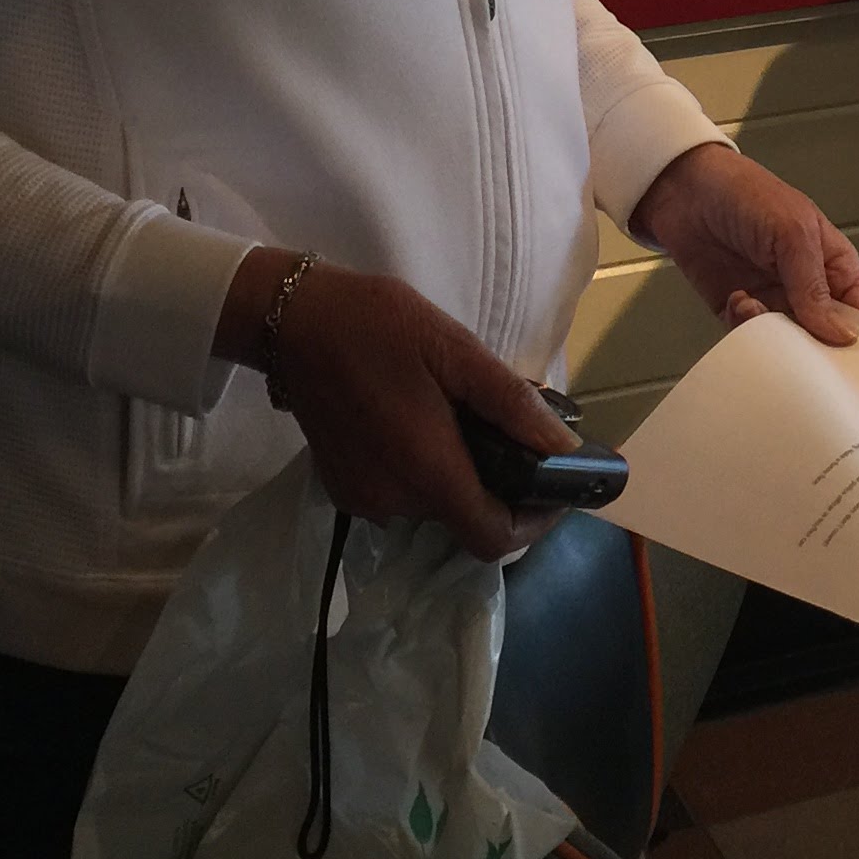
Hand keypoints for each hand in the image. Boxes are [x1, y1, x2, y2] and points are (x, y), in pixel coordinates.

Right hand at [224, 254, 567, 562]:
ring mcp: (363, 499)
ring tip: (467, 420)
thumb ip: (513, 405)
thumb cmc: (379, 327)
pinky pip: (402, 495)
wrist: (293, 320)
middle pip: (466, 521)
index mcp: (427, 472)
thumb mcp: (456, 351)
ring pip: (434, 508)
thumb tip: (564, 449)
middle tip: (512, 434)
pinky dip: (426, 473)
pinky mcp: (343, 488)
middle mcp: (393, 502)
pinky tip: (427, 425)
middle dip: (499, 486)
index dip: (534, 523)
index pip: (494, 539)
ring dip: (460, 476)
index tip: (554, 489)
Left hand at [633, 141, 858, 345]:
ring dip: (773, 336)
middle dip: (814, 347)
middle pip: (824, 337)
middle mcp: (805, 286)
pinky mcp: (738, 309)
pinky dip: (743, 328)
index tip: (855, 365)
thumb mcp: (793, 233)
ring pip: (785, 342)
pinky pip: (749, 338)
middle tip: (804, 354)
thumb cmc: (747, 193)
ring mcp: (772, 299)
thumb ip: (815, 287)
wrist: (684, 188)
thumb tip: (842, 333)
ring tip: (759, 308)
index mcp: (833, 264)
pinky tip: (738, 300)